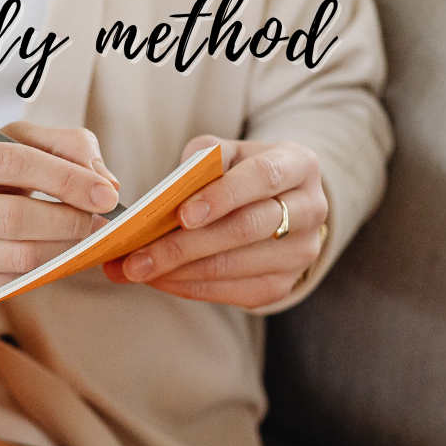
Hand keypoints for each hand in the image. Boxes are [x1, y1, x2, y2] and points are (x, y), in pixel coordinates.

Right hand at [0, 122, 119, 308]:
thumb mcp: (10, 143)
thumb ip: (61, 145)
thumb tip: (103, 180)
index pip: (10, 161)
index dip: (64, 177)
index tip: (103, 192)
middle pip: (13, 214)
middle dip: (68, 218)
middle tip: (99, 219)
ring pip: (16, 254)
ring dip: (63, 247)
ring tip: (85, 236)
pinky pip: (12, 280)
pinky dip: (45, 267)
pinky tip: (56, 253)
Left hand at [104, 135, 327, 308]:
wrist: (279, 202)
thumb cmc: (241, 171)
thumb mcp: (227, 152)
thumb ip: (201, 161)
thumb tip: (165, 196)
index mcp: (298, 164)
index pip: (261, 178)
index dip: (221, 196)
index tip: (181, 215)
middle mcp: (310, 210)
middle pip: (243, 230)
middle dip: (183, 245)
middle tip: (135, 256)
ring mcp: (301, 253)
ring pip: (234, 266)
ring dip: (178, 271)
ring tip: (135, 269)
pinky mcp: (284, 284)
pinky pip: (232, 292)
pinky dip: (189, 287)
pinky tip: (159, 279)